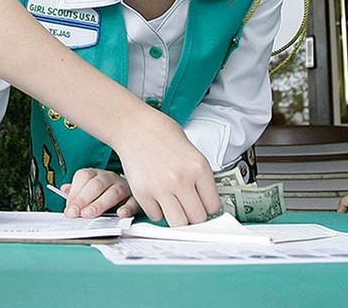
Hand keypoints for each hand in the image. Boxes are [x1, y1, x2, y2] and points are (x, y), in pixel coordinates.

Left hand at [61, 169, 139, 218]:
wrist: (134, 188)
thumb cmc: (106, 191)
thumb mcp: (90, 189)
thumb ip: (77, 191)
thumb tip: (64, 190)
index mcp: (96, 174)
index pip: (84, 177)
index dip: (75, 193)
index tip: (68, 208)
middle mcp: (110, 178)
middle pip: (96, 185)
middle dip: (83, 200)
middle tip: (75, 214)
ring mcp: (124, 187)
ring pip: (113, 193)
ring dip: (100, 204)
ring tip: (89, 214)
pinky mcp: (137, 199)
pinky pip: (133, 202)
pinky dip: (127, 208)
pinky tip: (120, 214)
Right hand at [111, 111, 219, 226]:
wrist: (133, 126)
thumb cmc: (161, 134)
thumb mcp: (191, 152)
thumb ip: (199, 177)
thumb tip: (205, 202)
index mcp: (199, 167)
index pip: (213, 206)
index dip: (208, 208)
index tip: (203, 208)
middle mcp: (182, 179)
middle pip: (197, 218)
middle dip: (194, 217)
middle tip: (189, 209)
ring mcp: (161, 187)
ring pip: (178, 222)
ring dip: (177, 218)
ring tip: (174, 207)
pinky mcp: (142, 193)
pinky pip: (156, 216)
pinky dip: (157, 211)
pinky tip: (157, 198)